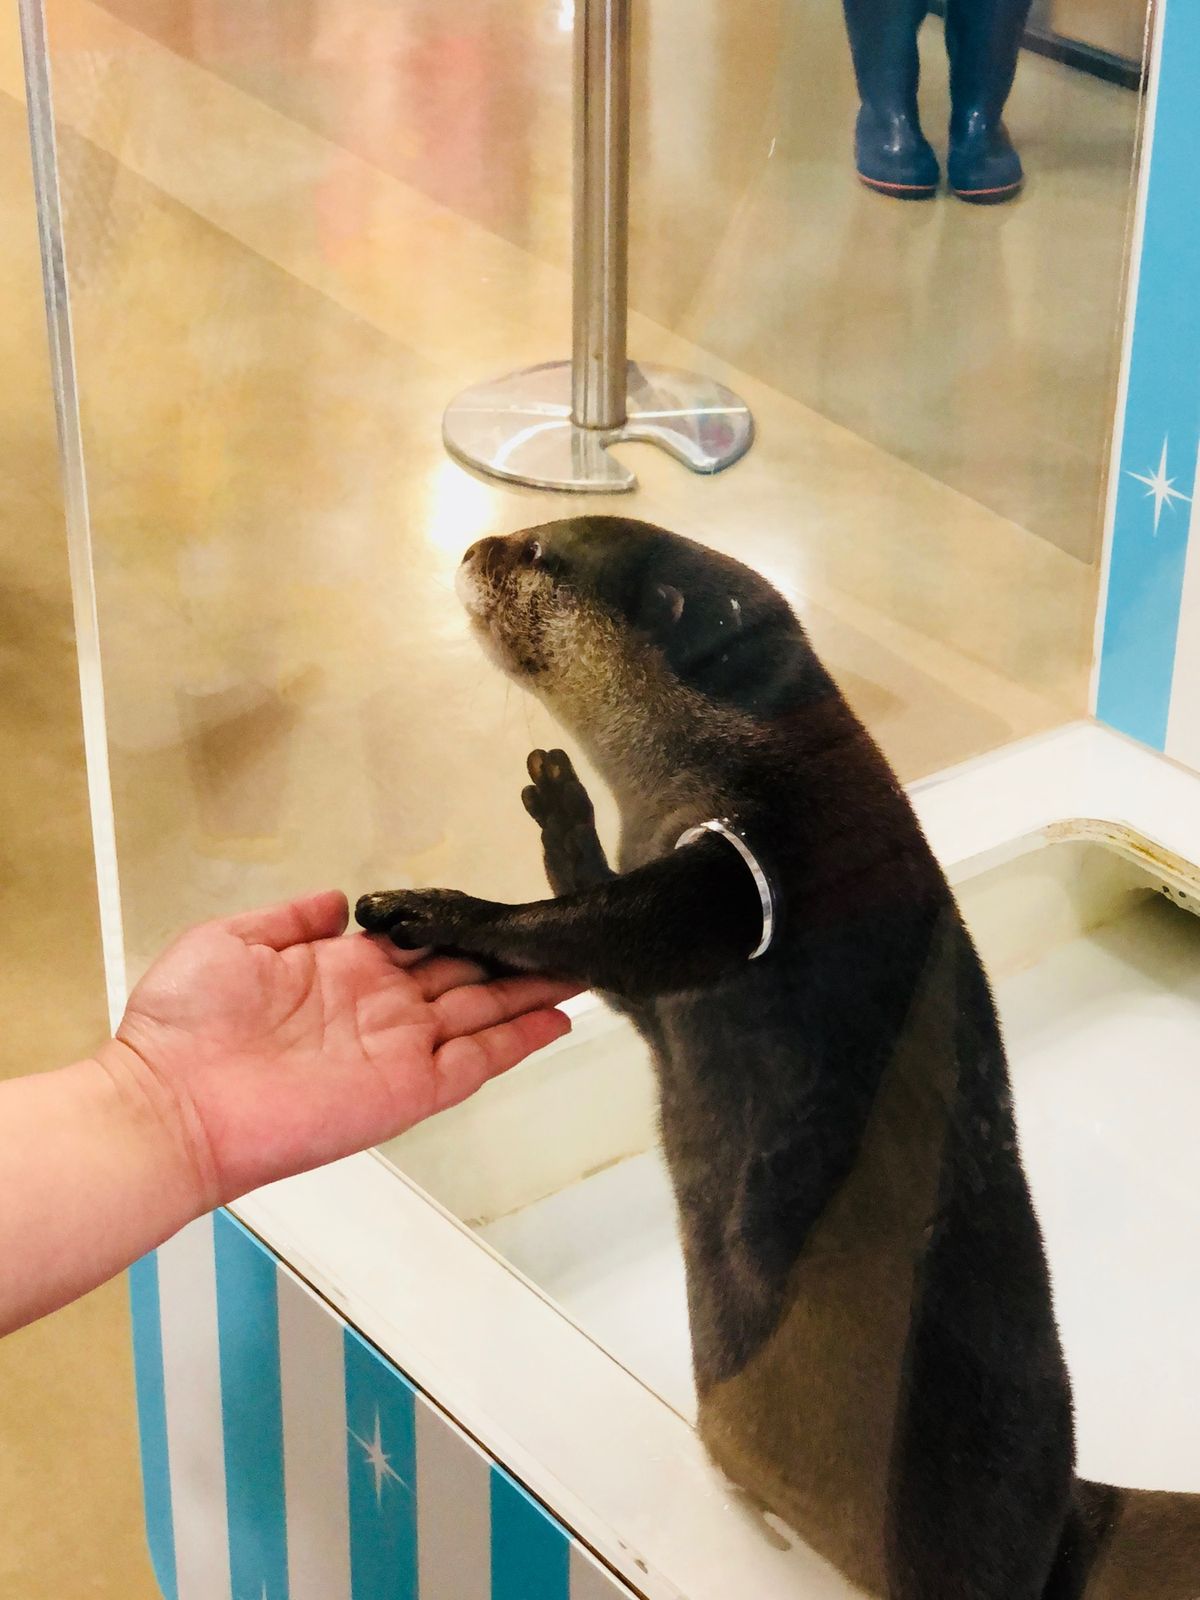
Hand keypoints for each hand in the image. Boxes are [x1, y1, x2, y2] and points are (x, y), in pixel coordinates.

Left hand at [103, 890, 577, 1212]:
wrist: (171, 1102)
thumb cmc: (183, 1027)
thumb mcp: (232, 940)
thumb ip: (291, 918)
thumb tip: (335, 900)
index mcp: (345, 972)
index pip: (425, 948)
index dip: (468, 931)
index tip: (506, 912)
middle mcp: (380, 1010)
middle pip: (468, 980)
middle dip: (516, 961)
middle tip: (564, 940)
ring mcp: (397, 1051)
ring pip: (484, 1017)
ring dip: (532, 995)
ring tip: (580, 972)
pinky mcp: (406, 1092)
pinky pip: (475, 1064)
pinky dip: (517, 1043)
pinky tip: (554, 1021)